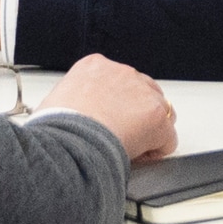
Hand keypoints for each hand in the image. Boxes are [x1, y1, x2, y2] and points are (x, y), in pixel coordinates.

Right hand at [48, 53, 175, 161]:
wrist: (70, 139)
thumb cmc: (56, 127)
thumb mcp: (55, 102)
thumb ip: (72, 102)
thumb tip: (70, 118)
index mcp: (94, 66)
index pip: (115, 80)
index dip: (114, 105)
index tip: (107, 121)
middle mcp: (121, 72)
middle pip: (141, 91)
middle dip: (135, 113)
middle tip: (119, 135)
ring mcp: (142, 92)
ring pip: (158, 111)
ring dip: (148, 128)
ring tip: (129, 147)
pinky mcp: (158, 116)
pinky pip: (167, 138)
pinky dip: (156, 150)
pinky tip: (139, 157)